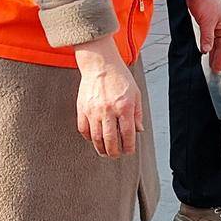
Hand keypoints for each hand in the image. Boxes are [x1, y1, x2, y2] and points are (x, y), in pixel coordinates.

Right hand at [74, 39, 141, 158]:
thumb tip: (138, 131)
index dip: (128, 146)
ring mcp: (93, 110)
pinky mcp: (82, 108)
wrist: (100, 65)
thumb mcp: (136, 94)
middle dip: (114, 152)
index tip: (128, 151)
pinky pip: (83, 128)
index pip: (127, 133)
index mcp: (124, 107)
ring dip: (100, 148)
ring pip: (96, 137)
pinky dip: (88, 137)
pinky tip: (93, 140)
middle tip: (115, 156)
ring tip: (104, 153)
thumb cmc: (120, 78)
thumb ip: (137, 114)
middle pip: (110, 139)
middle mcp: (108, 110)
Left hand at [184, 0, 220, 73]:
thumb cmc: (206, 2)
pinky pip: (210, 38)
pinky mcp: (208, 22)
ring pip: (216, 42)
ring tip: (211, 63)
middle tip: (215, 69)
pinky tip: (206, 50)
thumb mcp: (206, 21)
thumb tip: (206, 50)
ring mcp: (215, 25)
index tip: (218, 68)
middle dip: (218, 58)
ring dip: (213, 53)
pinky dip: (209, 45)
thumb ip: (207, 37)